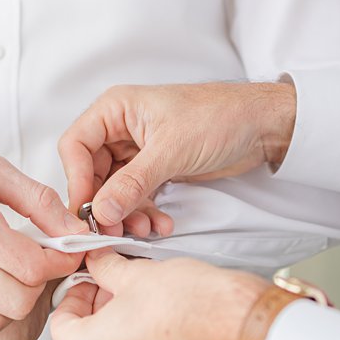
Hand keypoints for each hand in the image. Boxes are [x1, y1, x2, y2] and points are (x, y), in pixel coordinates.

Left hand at [49, 249, 286, 339]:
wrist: (245, 332)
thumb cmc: (193, 304)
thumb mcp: (139, 272)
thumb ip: (107, 268)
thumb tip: (98, 261)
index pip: (61, 322)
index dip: (78, 294)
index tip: (95, 281)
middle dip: (104, 317)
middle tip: (126, 290)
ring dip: (130, 339)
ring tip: (155, 311)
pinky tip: (176, 335)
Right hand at [58, 81, 296, 230]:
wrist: (263, 125)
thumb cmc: (220, 117)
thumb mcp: (171, 151)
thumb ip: (133, 182)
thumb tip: (101, 211)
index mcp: (116, 109)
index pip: (76, 145)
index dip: (77, 180)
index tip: (86, 211)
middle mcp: (122, 128)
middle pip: (93, 172)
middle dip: (105, 204)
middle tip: (113, 231)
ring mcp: (140, 150)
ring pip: (117, 189)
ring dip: (127, 213)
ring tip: (145, 231)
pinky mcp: (158, 168)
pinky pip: (139, 195)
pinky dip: (146, 212)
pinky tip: (161, 226)